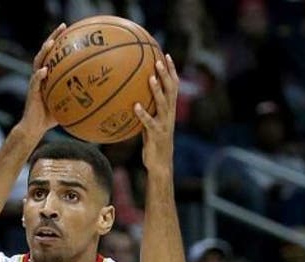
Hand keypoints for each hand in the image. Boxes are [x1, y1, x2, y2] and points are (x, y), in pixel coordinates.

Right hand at [17, 23, 67, 135]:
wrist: (34, 128)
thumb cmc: (51, 117)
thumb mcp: (68, 104)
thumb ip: (78, 97)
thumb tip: (99, 96)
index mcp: (48, 76)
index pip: (53, 54)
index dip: (60, 41)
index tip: (69, 29)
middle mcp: (40, 76)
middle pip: (45, 52)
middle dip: (53, 38)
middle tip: (63, 27)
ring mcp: (35, 83)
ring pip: (38, 62)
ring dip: (44, 52)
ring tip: (51, 44)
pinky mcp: (31, 93)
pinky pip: (35, 82)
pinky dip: (39, 75)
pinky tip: (44, 70)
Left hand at [133, 55, 178, 169]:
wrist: (160, 164)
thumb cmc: (153, 143)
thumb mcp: (150, 123)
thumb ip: (146, 110)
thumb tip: (130, 97)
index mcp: (170, 110)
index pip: (174, 86)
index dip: (171, 71)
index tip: (165, 55)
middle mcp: (170, 114)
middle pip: (171, 90)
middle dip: (166, 74)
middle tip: (159, 60)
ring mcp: (164, 124)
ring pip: (163, 103)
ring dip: (157, 90)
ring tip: (151, 78)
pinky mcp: (157, 135)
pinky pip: (149, 122)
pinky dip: (143, 114)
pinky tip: (135, 106)